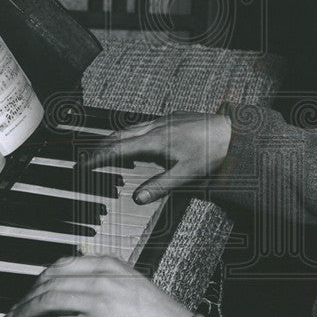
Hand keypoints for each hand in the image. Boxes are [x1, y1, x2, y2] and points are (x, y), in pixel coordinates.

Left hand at [2, 255, 193, 316]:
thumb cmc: (159, 316)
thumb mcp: (132, 284)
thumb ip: (105, 281)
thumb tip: (76, 290)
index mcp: (110, 264)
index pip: (64, 263)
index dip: (41, 276)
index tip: (31, 287)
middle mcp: (101, 278)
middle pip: (51, 281)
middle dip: (27, 294)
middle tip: (15, 306)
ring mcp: (98, 300)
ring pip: (49, 300)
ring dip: (26, 310)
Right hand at [78, 111, 231, 203]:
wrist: (233, 131)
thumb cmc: (213, 151)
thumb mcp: (186, 174)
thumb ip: (160, 186)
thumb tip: (139, 198)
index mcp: (155, 140)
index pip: (118, 149)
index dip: (98, 157)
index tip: (83, 164)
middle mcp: (156, 126)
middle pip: (119, 135)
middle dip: (100, 147)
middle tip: (88, 159)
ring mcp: (164, 120)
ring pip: (131, 128)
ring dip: (116, 140)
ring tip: (107, 152)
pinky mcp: (172, 118)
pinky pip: (143, 125)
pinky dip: (132, 135)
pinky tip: (137, 143)